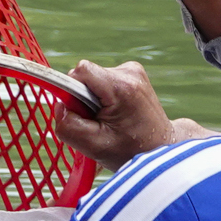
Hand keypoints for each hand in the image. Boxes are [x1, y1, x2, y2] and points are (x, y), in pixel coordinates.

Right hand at [54, 59, 216, 169]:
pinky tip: (115, 113)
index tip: (80, 112)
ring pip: (93, 79)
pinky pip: (103, 80)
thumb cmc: (131, 150)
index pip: (80, 71)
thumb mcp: (93, 146)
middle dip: (83, 99)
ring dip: (93, 99)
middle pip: (86, 76)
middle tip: (97, 122)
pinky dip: (103, 97)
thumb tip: (60, 105)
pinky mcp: (133, 73)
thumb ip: (68, 125)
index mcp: (121, 87)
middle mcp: (129, 72)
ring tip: (109, 120)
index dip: (71, 91)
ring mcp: (133, 71)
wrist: (160, 146)